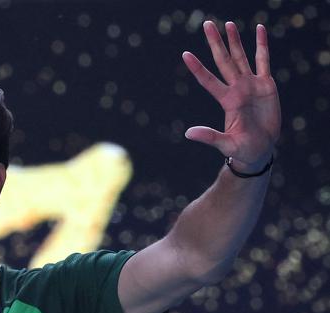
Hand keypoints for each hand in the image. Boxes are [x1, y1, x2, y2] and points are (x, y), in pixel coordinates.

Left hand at [183, 21, 280, 168]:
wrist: (260, 150)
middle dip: (215, 43)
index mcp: (226, 101)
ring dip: (235, 41)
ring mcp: (251, 85)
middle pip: (224, 61)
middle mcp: (236, 89)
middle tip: (207, 24)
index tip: (185, 54)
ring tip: (228, 23)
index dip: (198, 68)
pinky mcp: (266, 85)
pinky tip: (259, 29)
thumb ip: (209, 137)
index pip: (208, 80)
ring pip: (241, 57)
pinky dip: (261, 45)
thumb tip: (187, 133)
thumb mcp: (226, 143)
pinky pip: (263, 61)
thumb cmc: (242, 149)